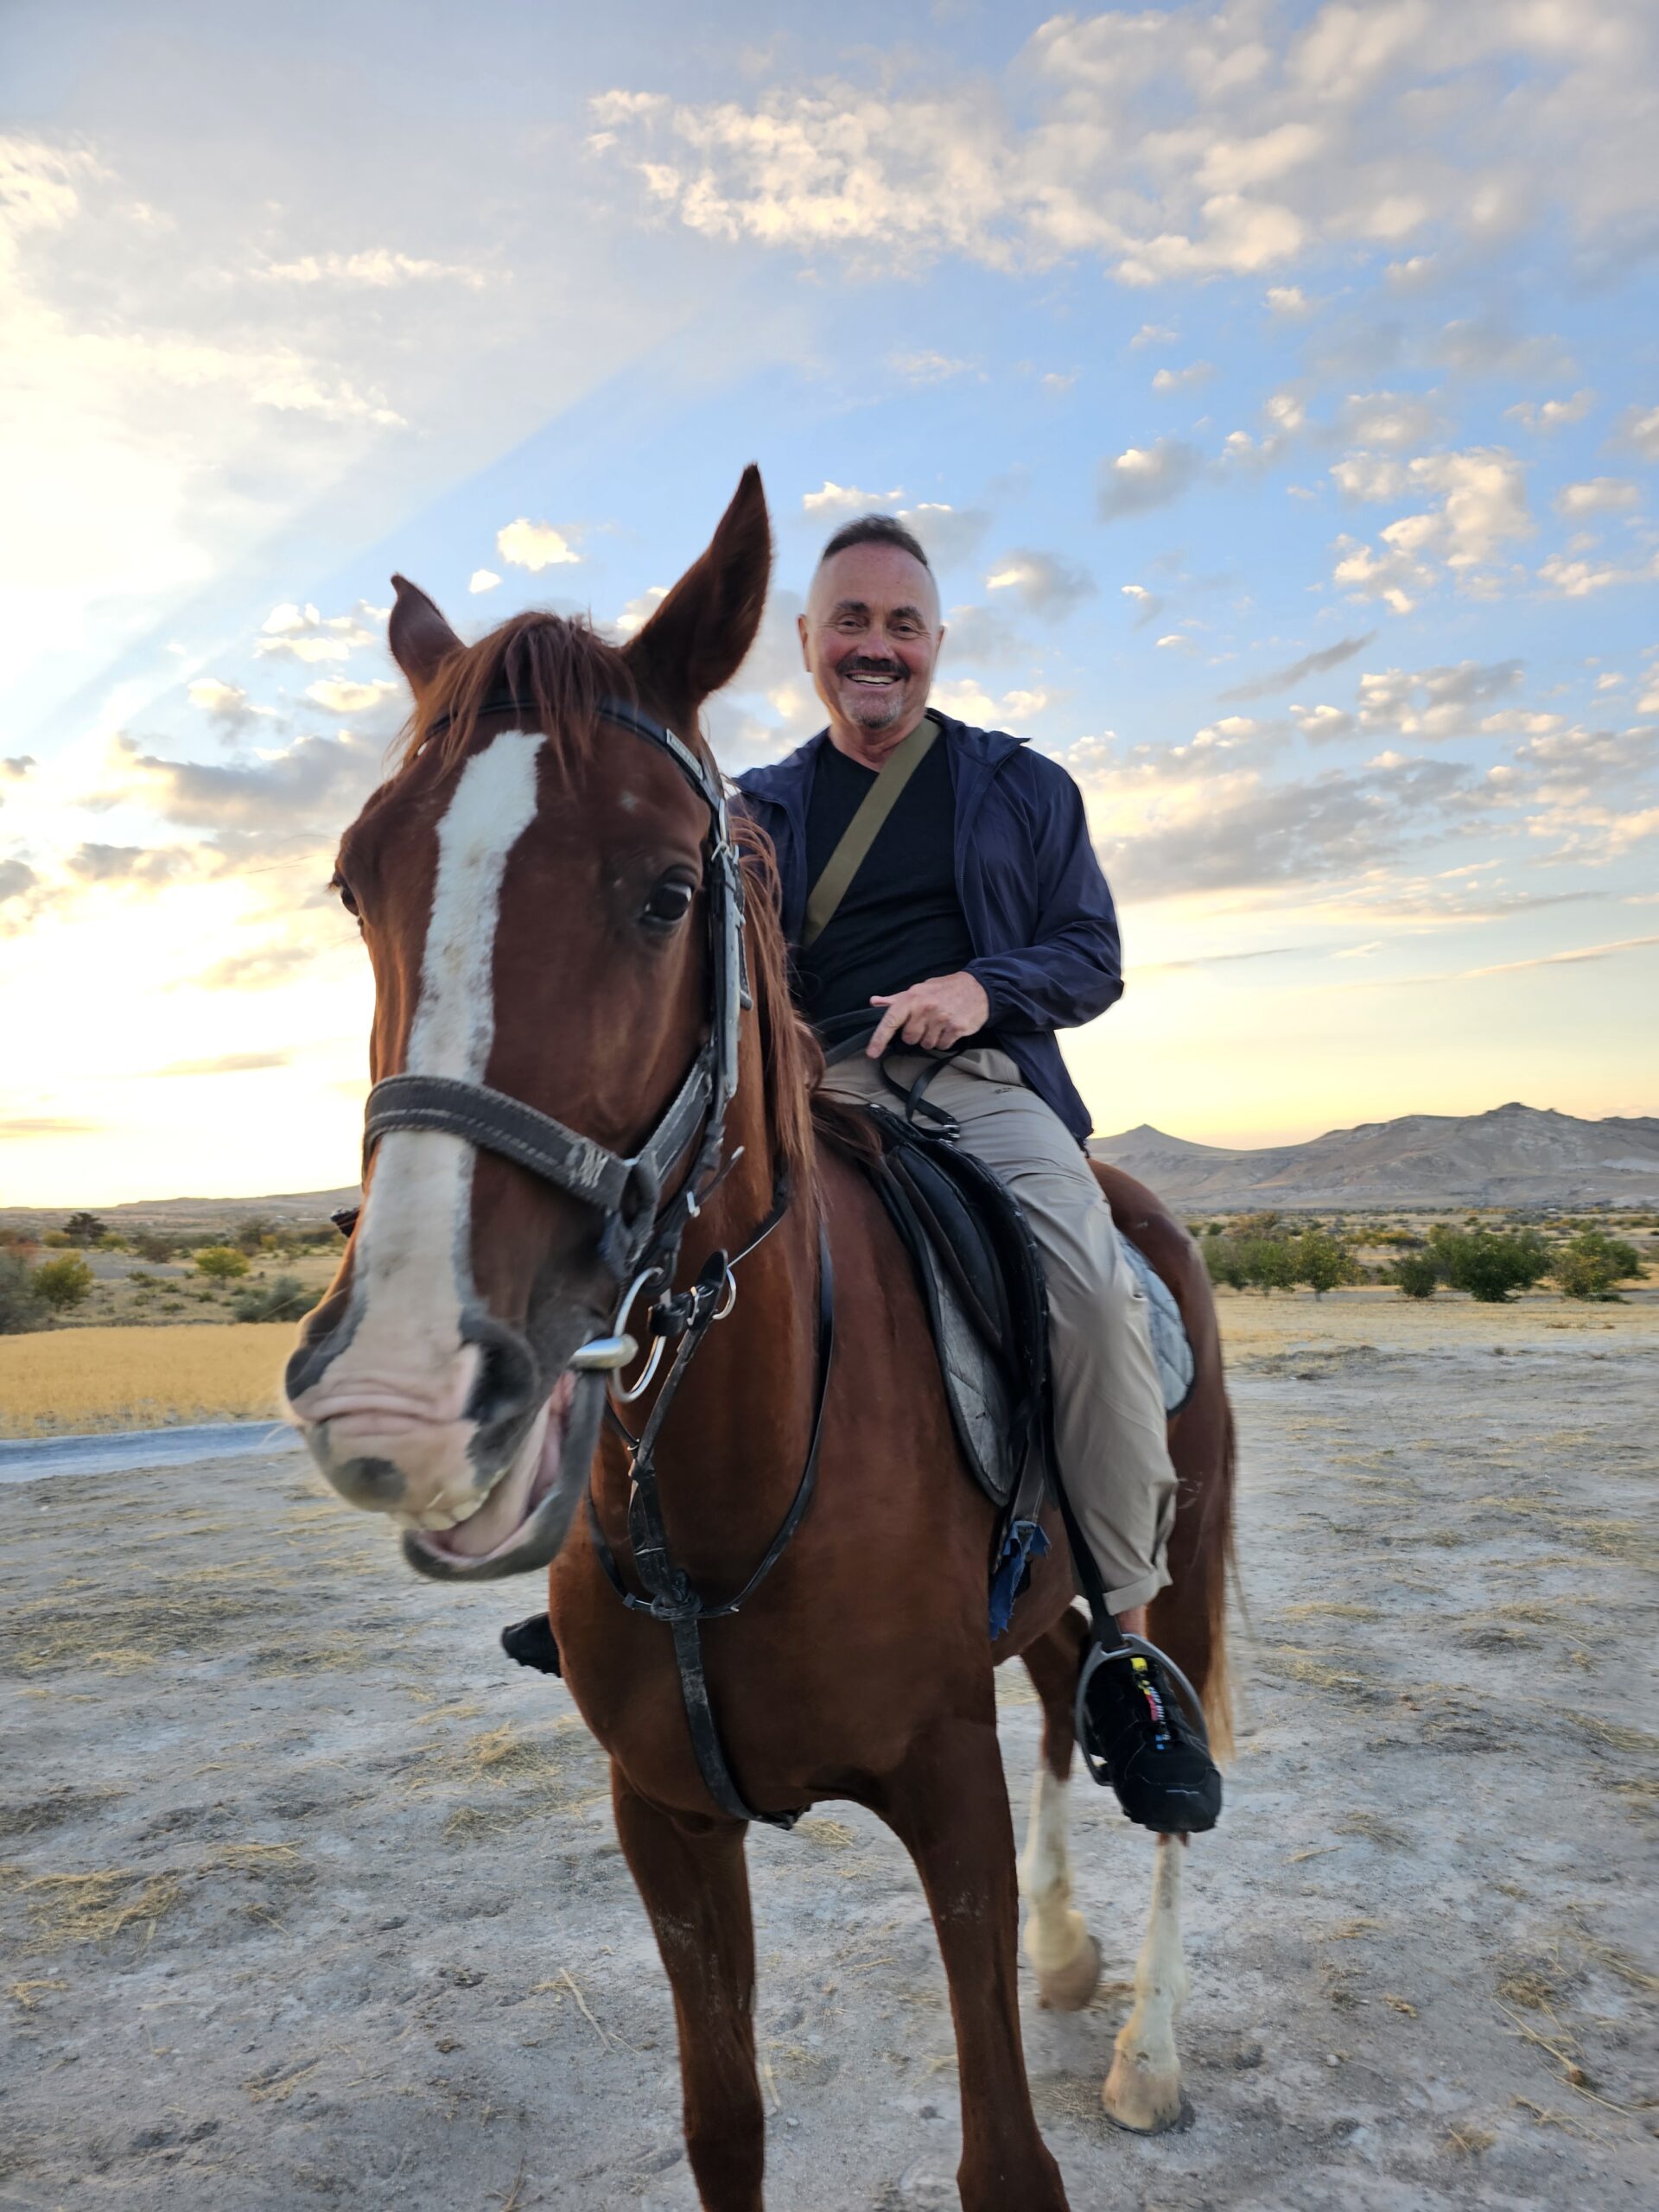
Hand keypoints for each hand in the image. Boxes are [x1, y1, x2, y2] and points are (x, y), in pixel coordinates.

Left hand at [867, 972, 990, 1057]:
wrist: (978, 987)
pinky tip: (949, 1028)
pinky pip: (942, 1046)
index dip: (879, 1038)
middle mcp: (925, 1008)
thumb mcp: (920, 989)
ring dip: (932, 1038)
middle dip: (916, 1034)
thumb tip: (875, 1002)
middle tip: (927, 1022)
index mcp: (913, 997)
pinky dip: (944, 1041)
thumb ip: (897, 999)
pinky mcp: (956, 1028)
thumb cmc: (945, 989)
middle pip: (909, 1038)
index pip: (890, 1020)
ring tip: (940, 1023)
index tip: (872, 1053)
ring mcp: (941, 1018)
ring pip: (926, 1044)